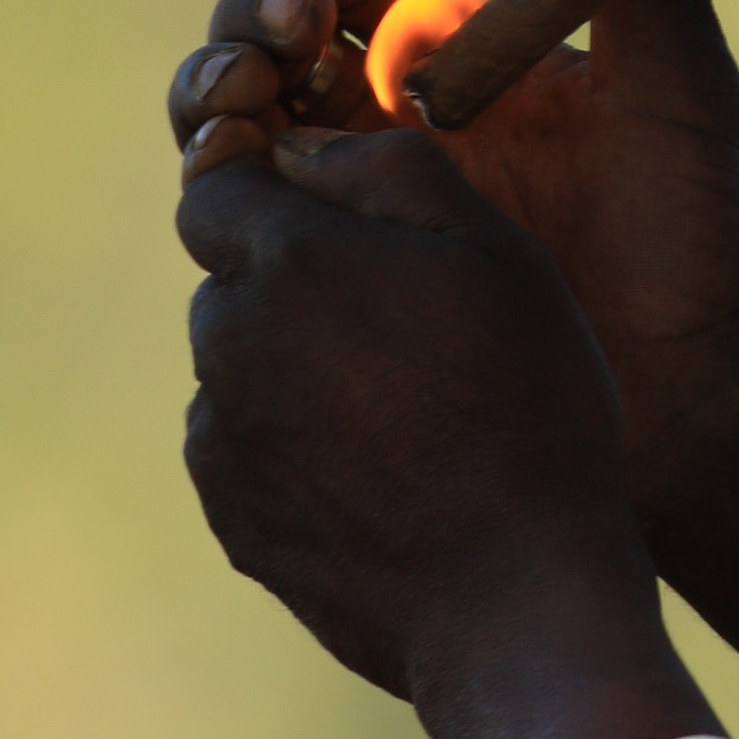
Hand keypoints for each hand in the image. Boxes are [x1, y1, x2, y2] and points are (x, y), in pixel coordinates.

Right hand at [172, 0, 738, 738]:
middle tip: (296, 19)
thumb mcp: (672, 79)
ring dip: (218, 81)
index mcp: (462, 48)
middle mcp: (393, 112)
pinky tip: (231, 168)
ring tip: (244, 88)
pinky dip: (217, 177)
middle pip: (274, 29)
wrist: (686, 390)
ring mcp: (354, 195)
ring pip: (239, 113)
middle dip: (256, 7)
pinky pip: (241, 213)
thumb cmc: (692, 230)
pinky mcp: (332, 276)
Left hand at [178, 132, 721, 738]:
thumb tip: (296, 145)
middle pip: (230, 275)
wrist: (518, 594)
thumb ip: (384, 167)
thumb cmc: (524, 402)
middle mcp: (229, 342)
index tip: (331, 212)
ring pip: (237, 361)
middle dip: (291, 276)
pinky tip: (379, 465)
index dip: (268, 184)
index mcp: (289, 259)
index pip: (215, 184)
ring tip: (400, 401)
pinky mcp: (233, 518)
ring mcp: (223, 439)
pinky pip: (244, 445)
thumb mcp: (490, 246)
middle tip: (399, 314)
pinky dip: (292, 439)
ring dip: (292, 358)